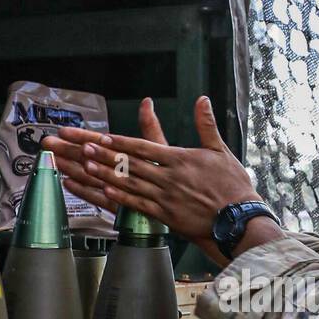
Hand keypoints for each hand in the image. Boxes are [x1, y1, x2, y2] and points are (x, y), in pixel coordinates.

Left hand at [42, 96, 258, 265]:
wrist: (239, 218)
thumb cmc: (231, 185)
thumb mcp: (220, 150)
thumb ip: (206, 124)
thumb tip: (202, 99)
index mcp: (179, 158)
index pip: (142, 146)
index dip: (118, 141)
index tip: (98, 135)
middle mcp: (168, 176)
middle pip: (128, 161)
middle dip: (101, 153)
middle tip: (79, 145)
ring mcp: (164, 196)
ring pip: (129, 182)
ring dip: (104, 172)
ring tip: (83, 164)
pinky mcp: (165, 215)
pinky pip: (137, 205)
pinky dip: (119, 197)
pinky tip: (103, 190)